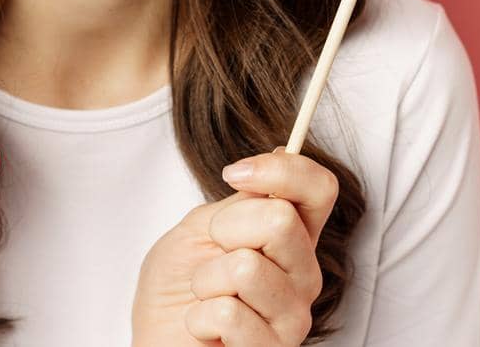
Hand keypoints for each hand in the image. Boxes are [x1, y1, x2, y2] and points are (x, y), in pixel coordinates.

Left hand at [132, 147, 338, 346]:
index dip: (282, 170)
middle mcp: (304, 273)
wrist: (160, 340)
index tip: (234, 173)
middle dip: (224, 230)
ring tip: (207, 298)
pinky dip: (199, 319)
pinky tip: (206, 330)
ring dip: (206, 281)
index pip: (319, 189)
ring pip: (246, 268)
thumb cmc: (178, 285)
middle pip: (281, 220)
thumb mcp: (201, 227)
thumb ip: (243, 201)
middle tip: (211, 255)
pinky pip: (227, 313)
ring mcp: (294, 316)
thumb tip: (281, 151)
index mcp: (292, 236)